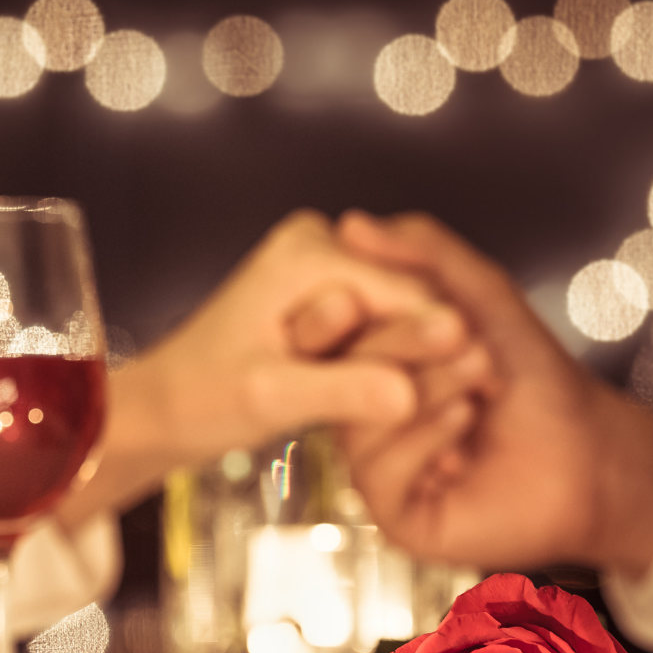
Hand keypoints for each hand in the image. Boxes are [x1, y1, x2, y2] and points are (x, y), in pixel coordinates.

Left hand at [59, 210, 476, 517]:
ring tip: (444, 407)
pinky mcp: (323, 296)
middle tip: (471, 401)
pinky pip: (378, 326)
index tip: (488, 384)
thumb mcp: (272, 398)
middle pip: (407, 299)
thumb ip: (344, 391)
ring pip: (398, 315)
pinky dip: (390, 363)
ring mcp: (322, 268)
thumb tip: (414, 396)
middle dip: (428, 354)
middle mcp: (318, 244)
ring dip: (412, 362)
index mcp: (307, 253)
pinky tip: (409, 400)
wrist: (164, 408)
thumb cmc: (201, 400)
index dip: (443, 342)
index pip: (406, 293)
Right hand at [336, 211, 652, 578]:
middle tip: (466, 334)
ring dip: (426, 385)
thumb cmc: (536, 378)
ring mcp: (378, 467)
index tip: (415, 296)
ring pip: (359, 421)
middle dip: (408, 342)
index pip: (332, 331)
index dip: (364, 308)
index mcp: (373, 368)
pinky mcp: (397, 514)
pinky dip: (422, 438)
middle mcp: (365, 416)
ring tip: (481, 375)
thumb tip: (350, 224)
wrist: (590, 450)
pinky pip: (377, 473)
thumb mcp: (481, 296)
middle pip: (342, 372)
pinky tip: (465, 420)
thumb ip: (423, 254)